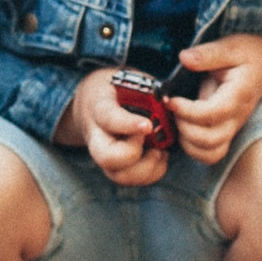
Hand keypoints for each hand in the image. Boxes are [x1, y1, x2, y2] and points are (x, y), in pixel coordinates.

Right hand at [55, 66, 167, 186]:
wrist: (93, 103)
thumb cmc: (118, 90)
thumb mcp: (128, 80)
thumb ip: (147, 90)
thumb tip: (167, 103)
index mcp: (98, 107)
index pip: (108, 119)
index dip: (128, 124)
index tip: (147, 126)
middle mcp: (97, 136)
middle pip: (106, 158)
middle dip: (134, 153)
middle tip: (150, 139)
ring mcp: (104, 155)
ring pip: (119, 175)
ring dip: (146, 168)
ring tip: (161, 152)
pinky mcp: (115, 167)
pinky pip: (131, 180)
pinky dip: (151, 173)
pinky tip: (160, 156)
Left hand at [167, 34, 261, 164]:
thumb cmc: (247, 55)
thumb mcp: (230, 46)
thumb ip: (208, 54)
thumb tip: (185, 58)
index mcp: (238, 94)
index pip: (213, 113)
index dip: (188, 111)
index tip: (170, 100)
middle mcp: (237, 116)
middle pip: (211, 139)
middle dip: (185, 128)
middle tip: (173, 108)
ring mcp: (232, 127)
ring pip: (211, 152)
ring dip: (188, 142)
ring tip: (178, 119)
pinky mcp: (225, 132)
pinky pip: (211, 154)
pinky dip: (194, 150)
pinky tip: (184, 130)